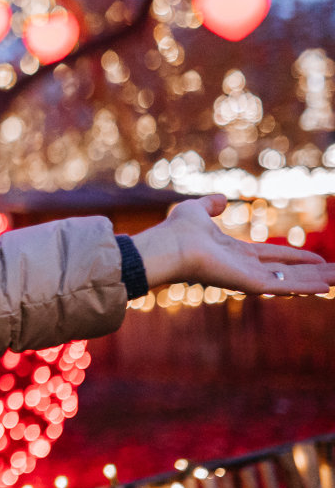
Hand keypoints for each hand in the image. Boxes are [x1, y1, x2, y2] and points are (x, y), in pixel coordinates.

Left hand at [131, 194, 334, 294]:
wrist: (168, 245)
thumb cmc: (177, 230)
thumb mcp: (197, 210)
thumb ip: (211, 205)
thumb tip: (221, 199)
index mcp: (234, 253)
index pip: (273, 256)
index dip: (296, 258)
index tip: (318, 259)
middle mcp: (245, 268)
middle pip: (288, 272)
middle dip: (314, 273)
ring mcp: (248, 278)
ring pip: (291, 281)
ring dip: (317, 281)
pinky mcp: (249, 284)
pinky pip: (283, 287)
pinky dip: (305, 287)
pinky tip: (325, 288)